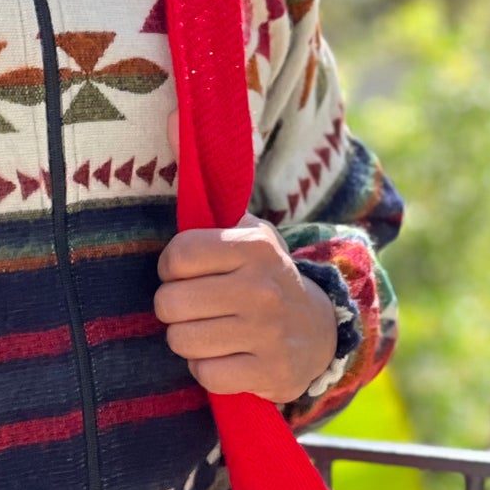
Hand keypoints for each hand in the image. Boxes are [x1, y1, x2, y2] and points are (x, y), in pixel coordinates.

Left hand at [155, 113, 337, 403]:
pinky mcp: (268, 375)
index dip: (173, 267)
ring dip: (188, 339)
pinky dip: (208, 369)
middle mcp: (263, 288)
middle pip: (170, 303)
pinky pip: (204, 375)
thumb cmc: (259, 272)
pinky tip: (228, 354)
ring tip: (212, 327)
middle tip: (198, 303)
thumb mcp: (240, 224)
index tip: (191, 269)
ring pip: (182, 342)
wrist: (319, 330)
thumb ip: (200, 178)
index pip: (175, 257)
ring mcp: (268, 334)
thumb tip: (172, 114)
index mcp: (253, 246)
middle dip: (175, 306)